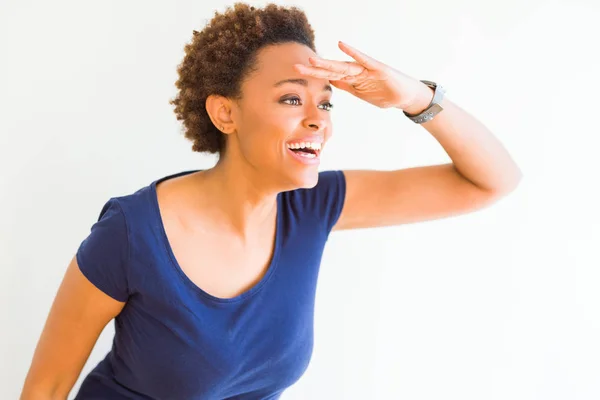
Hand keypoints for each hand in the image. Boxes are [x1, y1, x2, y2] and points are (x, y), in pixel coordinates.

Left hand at [294, 41, 432, 112]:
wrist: (405, 97)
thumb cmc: (384, 93)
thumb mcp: (360, 93)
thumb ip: (346, 86)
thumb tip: (330, 81)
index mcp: (351, 80)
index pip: (329, 76)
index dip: (314, 74)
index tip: (297, 71)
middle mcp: (356, 72)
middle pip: (332, 70)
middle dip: (314, 70)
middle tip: (297, 67)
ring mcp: (366, 70)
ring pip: (343, 66)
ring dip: (328, 64)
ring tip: (313, 60)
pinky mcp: (378, 69)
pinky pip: (363, 60)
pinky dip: (353, 53)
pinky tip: (341, 45)